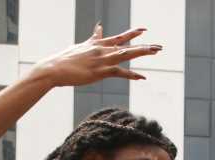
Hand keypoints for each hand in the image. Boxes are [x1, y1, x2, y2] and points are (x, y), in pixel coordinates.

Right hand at [33, 24, 160, 86]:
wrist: (55, 68)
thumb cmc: (65, 60)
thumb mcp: (81, 46)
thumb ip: (93, 38)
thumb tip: (99, 27)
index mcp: (98, 44)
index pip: (119, 37)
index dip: (132, 34)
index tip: (144, 30)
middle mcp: (102, 50)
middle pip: (127, 46)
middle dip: (144, 46)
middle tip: (159, 46)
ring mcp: (102, 60)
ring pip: (126, 55)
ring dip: (142, 53)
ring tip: (155, 52)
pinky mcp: (100, 71)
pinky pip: (120, 72)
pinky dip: (132, 74)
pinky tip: (142, 76)